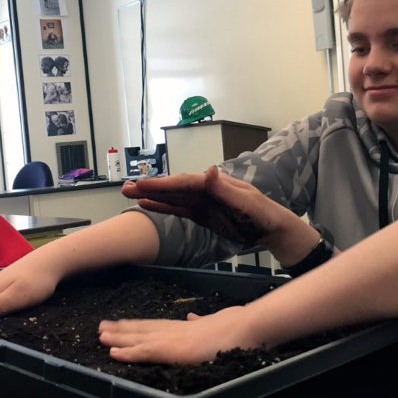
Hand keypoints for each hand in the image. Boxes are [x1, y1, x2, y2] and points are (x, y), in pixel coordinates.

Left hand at [98, 305, 257, 363]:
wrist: (247, 327)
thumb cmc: (238, 326)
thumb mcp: (217, 321)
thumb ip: (202, 322)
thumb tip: (193, 318)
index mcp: (185, 327)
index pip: (156, 326)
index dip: (137, 325)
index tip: (121, 323)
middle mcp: (175, 331)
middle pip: (143, 329)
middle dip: (122, 329)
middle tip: (102, 327)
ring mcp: (173, 340)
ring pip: (139, 339)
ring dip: (119, 338)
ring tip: (101, 336)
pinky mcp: (174, 351)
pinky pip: (146, 352)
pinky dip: (129, 353)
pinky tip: (114, 354)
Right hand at [122, 166, 309, 252]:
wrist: (272, 229)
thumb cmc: (262, 214)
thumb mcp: (245, 203)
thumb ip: (224, 188)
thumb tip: (208, 169)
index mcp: (214, 183)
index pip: (184, 182)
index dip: (163, 184)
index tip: (143, 185)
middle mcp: (205, 189)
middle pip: (173, 187)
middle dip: (150, 187)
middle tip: (125, 186)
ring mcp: (202, 202)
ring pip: (172, 197)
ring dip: (151, 195)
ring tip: (127, 193)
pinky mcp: (202, 214)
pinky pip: (178, 209)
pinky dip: (162, 207)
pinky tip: (146, 205)